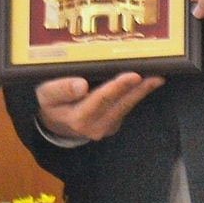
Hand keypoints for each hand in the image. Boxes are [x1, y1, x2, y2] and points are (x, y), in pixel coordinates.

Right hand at [34, 72, 162, 141]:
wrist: (54, 124)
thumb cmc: (50, 103)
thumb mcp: (46, 95)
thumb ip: (61, 89)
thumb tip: (81, 85)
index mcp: (78, 118)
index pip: (101, 99)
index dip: (118, 87)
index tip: (133, 76)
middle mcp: (95, 126)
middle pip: (120, 105)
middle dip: (138, 89)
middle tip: (155, 75)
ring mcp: (106, 127)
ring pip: (126, 107)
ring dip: (142, 92)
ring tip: (157, 77)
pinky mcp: (113, 124)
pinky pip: (125, 108)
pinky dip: (136, 94)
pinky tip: (145, 82)